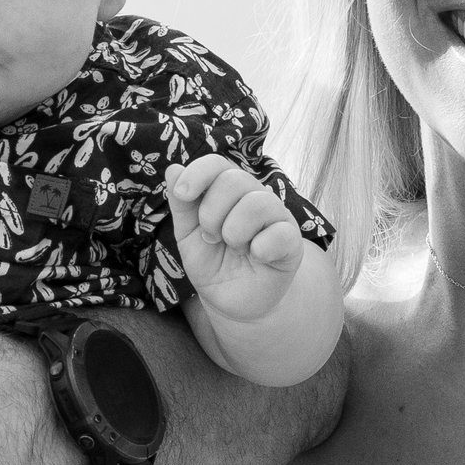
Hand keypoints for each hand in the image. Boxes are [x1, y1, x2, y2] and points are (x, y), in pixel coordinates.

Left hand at [165, 155, 305, 323]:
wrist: (231, 301)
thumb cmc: (212, 262)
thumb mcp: (188, 235)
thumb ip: (182, 204)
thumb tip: (173, 169)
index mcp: (229, 191)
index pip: (216, 164)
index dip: (197, 173)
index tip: (183, 194)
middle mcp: (255, 196)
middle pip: (233, 180)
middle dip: (211, 213)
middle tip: (211, 237)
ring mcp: (277, 218)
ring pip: (257, 203)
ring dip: (233, 232)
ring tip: (234, 248)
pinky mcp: (292, 243)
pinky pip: (279, 233)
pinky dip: (261, 247)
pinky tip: (255, 256)